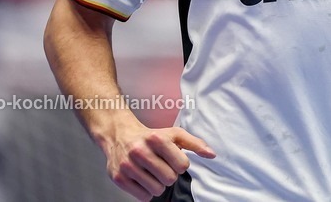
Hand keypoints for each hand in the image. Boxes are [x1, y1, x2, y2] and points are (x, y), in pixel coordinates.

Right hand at [99, 121, 214, 199]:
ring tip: (152, 173)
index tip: (173, 160)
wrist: (120, 135)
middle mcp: (141, 151)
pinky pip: (143, 197)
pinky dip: (146, 192)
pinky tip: (143, 179)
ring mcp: (128, 165)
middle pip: (170, 179)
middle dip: (169, 176)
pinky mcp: (119, 177)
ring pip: (157, 190)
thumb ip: (195, 144)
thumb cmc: (151, 137)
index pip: (182, 165)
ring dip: (158, 185)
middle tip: (162, 167)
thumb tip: (212, 154)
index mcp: (157, 139)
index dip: (180, 165)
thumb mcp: (174, 134)